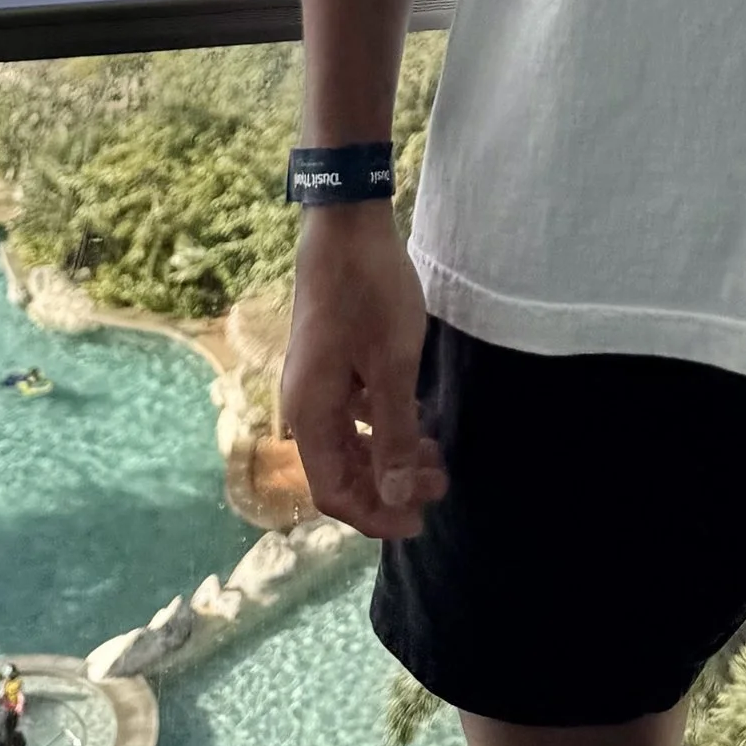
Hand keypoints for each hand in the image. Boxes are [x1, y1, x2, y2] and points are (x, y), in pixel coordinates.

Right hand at [280, 206, 443, 536]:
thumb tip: (393, 497)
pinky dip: (383, 424)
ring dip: (389, 455)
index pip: (333, 491)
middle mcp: (305, 404)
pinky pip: (353, 410)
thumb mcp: (392, 366)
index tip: (418, 522)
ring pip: (349, 440)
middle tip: (440, 485)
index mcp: (311, 413)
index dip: (374, 515)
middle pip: (341, 469)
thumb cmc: (370, 293)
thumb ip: (393, 434)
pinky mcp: (331, 359)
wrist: (346, 223)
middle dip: (389, 486)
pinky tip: (417, 418)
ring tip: (436, 457)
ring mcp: (316, 381)